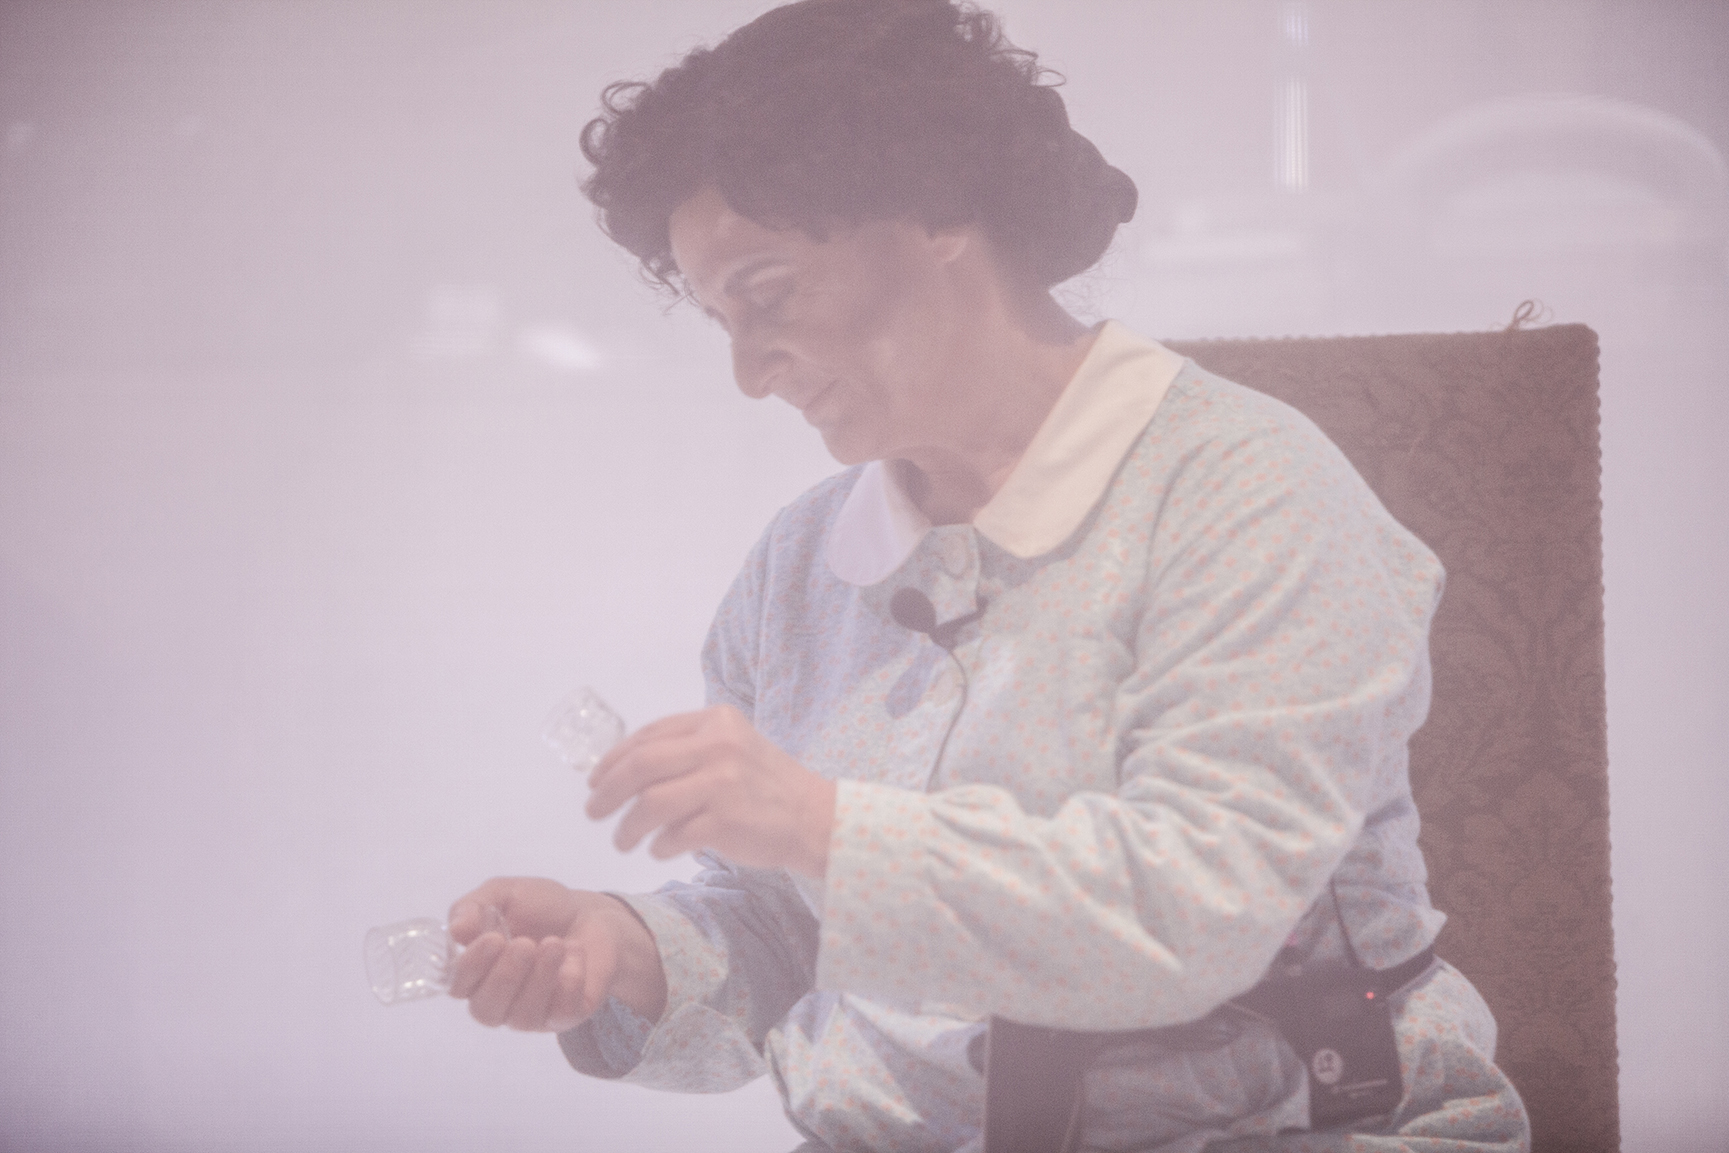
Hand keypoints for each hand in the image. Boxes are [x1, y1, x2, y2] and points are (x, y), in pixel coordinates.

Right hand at [445, 877, 666, 1029]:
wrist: (591, 914)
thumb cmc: (540, 908)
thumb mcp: (504, 893)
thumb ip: (474, 907)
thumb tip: (456, 929)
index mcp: (477, 972)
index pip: (458, 985)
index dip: (470, 967)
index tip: (493, 939)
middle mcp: (499, 1000)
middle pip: (486, 1010)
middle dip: (505, 977)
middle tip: (526, 943)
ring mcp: (532, 1013)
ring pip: (522, 1017)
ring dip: (539, 978)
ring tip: (555, 944)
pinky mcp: (565, 1016)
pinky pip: (561, 1014)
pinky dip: (569, 982)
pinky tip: (575, 954)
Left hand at [586, 705, 835, 877]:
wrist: (816, 818)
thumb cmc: (766, 786)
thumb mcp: (732, 749)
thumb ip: (687, 750)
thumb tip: (623, 771)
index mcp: (716, 721)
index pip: (649, 735)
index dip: (613, 759)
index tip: (594, 781)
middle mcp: (719, 745)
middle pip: (641, 765)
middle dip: (607, 791)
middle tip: (593, 812)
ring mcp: (723, 782)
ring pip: (650, 804)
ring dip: (627, 827)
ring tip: (622, 841)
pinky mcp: (726, 820)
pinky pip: (673, 836)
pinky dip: (659, 845)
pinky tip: (660, 849)